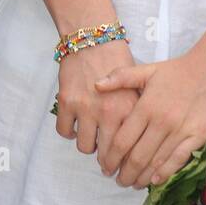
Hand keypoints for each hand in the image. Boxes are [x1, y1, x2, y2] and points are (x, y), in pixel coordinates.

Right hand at [55, 40, 139, 156]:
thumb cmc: (116, 58)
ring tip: (92, 137)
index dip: (126, 163)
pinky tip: (75, 124)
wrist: (91, 36)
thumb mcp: (135, 84)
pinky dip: (69, 131)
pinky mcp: (65, 102)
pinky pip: (64, 131)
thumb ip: (136, 111)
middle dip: (108, 163)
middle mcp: (106, 112)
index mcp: (128, 109)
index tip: (125, 168)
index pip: (128, 149)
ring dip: (88, 144)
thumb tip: (141, 140)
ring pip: (84, 146)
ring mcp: (84, 108)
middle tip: (107, 164)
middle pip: (106, 154)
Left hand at [93, 46, 205, 187]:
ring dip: (142, 177)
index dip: (111, 158)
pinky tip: (156, 180)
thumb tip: (96, 85)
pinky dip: (165, 173)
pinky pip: (178, 160)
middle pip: (137, 157)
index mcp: (146, 107)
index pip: (122, 140)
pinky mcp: (198, 137)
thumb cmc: (178, 70)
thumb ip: (121, 77)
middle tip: (118, 180)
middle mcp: (161, 121)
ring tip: (133, 183)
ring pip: (156, 162)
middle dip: (124, 173)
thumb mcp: (148, 70)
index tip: (105, 167)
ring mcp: (180, 131)